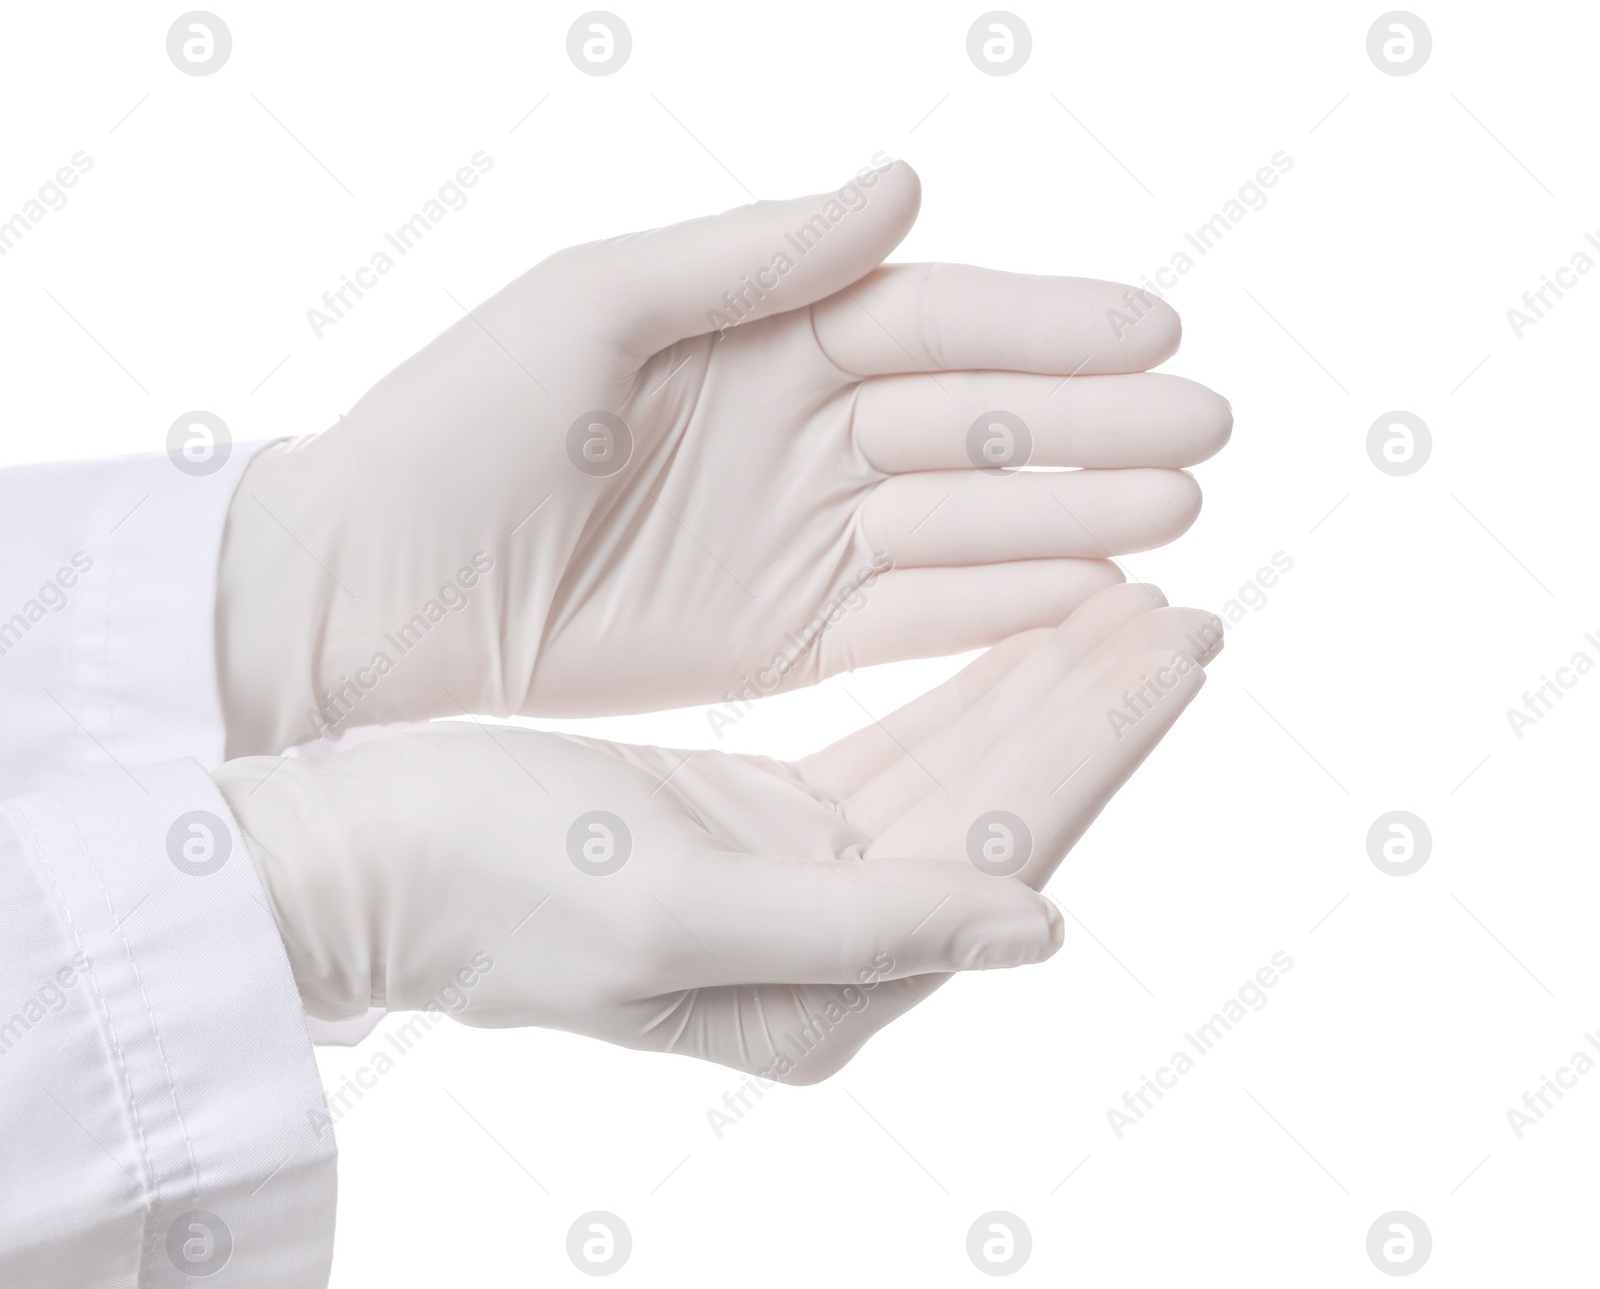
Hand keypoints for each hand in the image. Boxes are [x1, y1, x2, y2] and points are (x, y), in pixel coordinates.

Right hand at [212, 584, 1220, 1080]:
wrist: (365, 860)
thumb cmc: (483, 887)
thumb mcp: (669, 906)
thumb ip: (858, 926)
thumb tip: (1034, 929)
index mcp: (822, 989)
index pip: (999, 850)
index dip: (1091, 746)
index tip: (1172, 643)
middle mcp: (837, 948)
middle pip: (1001, 808)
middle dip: (1090, 708)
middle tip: (1183, 606)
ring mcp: (808, 879)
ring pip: (961, 769)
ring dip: (1044, 688)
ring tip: (1130, 603)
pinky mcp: (770, 821)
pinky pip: (901, 747)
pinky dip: (965, 686)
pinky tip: (1022, 633)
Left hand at [216, 159, 1229, 754]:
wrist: (373, 596)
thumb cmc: (459, 429)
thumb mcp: (596, 307)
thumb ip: (756, 259)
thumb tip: (905, 185)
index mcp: (761, 332)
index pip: (932, 321)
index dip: (1044, 323)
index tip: (1156, 328)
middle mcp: (799, 431)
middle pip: (975, 423)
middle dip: (1092, 427)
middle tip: (1206, 435)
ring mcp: (801, 537)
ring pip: (965, 525)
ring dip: (1072, 519)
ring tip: (1178, 519)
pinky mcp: (788, 636)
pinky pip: (916, 618)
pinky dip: (1001, 609)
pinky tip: (1088, 596)